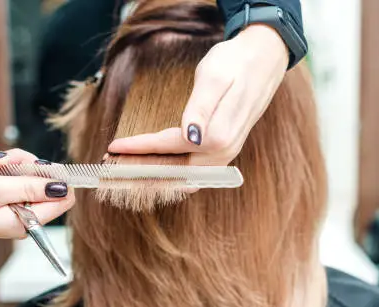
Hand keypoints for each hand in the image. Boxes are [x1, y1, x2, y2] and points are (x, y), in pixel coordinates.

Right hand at [0, 149, 74, 260]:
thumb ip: (29, 187)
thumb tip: (62, 186)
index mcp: (26, 221)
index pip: (63, 199)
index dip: (56, 177)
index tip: (37, 165)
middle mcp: (24, 215)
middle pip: (45, 180)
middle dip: (24, 165)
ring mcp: (15, 205)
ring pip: (28, 172)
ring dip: (8, 163)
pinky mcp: (5, 197)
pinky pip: (14, 174)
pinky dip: (0, 166)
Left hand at [107, 24, 289, 164]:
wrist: (265, 59)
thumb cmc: (235, 63)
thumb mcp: (214, 77)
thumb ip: (201, 109)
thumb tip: (190, 136)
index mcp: (217, 135)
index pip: (169, 147)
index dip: (140, 148)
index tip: (115, 147)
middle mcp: (223, 151)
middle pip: (176, 170)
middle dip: (144, 170)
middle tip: (114, 165)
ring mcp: (226, 154)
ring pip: (186, 175)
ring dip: (157, 175)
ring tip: (130, 170)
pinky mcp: (225, 149)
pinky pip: (196, 170)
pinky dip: (174, 173)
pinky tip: (158, 171)